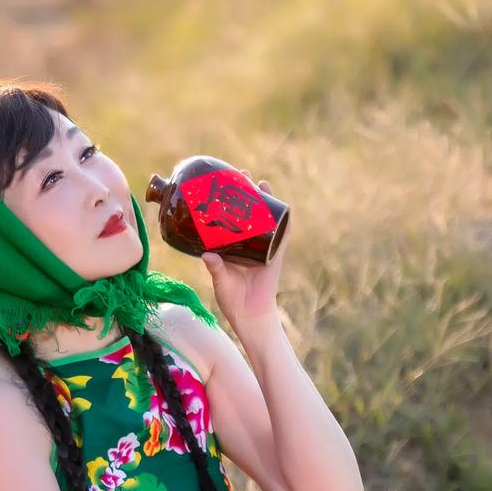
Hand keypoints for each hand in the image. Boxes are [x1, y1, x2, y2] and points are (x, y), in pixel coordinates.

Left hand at [201, 177, 288, 333]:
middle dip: (247, 193)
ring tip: (261, 184)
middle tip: (241, 175)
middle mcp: (248, 243)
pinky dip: (285, 222)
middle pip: (250, 212)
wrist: (251, 315)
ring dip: (266, 201)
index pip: (230, 217)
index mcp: (232, 246)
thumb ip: (215, 267)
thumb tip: (206, 254)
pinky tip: (285, 208)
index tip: (222, 185)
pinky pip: (283, 236)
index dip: (228, 201)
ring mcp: (263, 247)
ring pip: (266, 219)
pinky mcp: (276, 255)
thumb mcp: (220, 280)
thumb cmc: (232, 299)